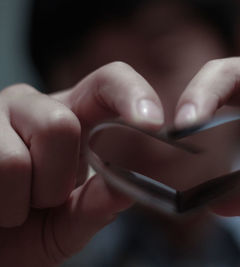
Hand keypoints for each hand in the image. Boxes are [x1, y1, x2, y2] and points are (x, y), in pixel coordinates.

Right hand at [0, 62, 163, 265]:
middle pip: (60, 124)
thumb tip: (125, 188)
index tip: (153, 122)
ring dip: (23, 199)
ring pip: (17, 158)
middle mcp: (36, 106)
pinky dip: (1, 207)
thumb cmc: (33, 227)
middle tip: (46, 199)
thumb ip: (98, 205)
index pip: (110, 82)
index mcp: (77, 118)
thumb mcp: (72, 221)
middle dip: (56, 180)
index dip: (133, 94)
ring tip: (17, 205)